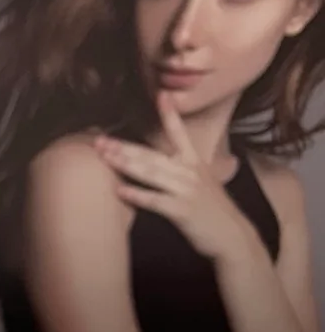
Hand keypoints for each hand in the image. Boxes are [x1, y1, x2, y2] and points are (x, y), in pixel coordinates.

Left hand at [95, 90, 261, 263]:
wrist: (232, 236)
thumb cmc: (210, 212)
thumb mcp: (200, 184)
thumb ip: (179, 172)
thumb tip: (156, 166)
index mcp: (193, 163)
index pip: (179, 134)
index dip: (169, 115)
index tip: (161, 95)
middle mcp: (190, 172)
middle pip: (152, 155)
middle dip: (124, 147)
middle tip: (99, 140)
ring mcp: (187, 190)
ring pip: (151, 173)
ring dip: (125, 165)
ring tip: (103, 158)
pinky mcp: (182, 210)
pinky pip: (155, 200)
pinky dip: (137, 195)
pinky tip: (120, 191)